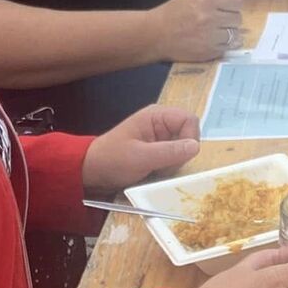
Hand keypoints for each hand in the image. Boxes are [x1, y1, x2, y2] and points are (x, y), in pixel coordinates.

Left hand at [82, 105, 199, 192]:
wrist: (91, 172)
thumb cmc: (111, 160)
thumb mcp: (140, 157)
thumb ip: (169, 151)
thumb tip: (196, 147)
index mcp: (157, 116)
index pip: (189, 120)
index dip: (190, 138)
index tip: (179, 156)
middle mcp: (162, 123)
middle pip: (189, 134)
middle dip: (181, 153)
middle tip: (164, 165)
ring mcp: (161, 137)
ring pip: (184, 148)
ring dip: (175, 162)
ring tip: (156, 169)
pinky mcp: (159, 150)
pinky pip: (175, 157)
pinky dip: (170, 167)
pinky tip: (156, 172)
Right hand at [150, 0, 248, 62]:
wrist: (155, 35)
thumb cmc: (174, 12)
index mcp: (205, 1)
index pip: (236, 2)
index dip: (232, 4)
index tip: (223, 7)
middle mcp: (209, 18)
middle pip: (238, 18)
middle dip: (230, 18)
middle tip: (216, 19)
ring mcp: (209, 37)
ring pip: (235, 34)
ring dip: (228, 32)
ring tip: (214, 30)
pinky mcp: (208, 52)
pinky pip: (228, 47)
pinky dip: (224, 44)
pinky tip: (212, 40)